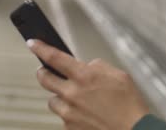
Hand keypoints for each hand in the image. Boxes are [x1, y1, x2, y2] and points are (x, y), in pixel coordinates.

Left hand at [27, 39, 149, 129]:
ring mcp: (69, 112)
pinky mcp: (69, 127)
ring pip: (53, 100)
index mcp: (84, 76)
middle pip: (44, 78)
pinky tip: (86, 113)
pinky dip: (70, 112)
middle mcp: (72, 93)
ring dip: (60, 96)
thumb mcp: (118, 74)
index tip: (33, 43)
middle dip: (43, 72)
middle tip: (47, 71)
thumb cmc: (129, 103)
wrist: (132, 129)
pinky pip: (63, 116)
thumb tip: (87, 66)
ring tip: (76, 98)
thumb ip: (98, 67)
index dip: (41, 48)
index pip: (55, 57)